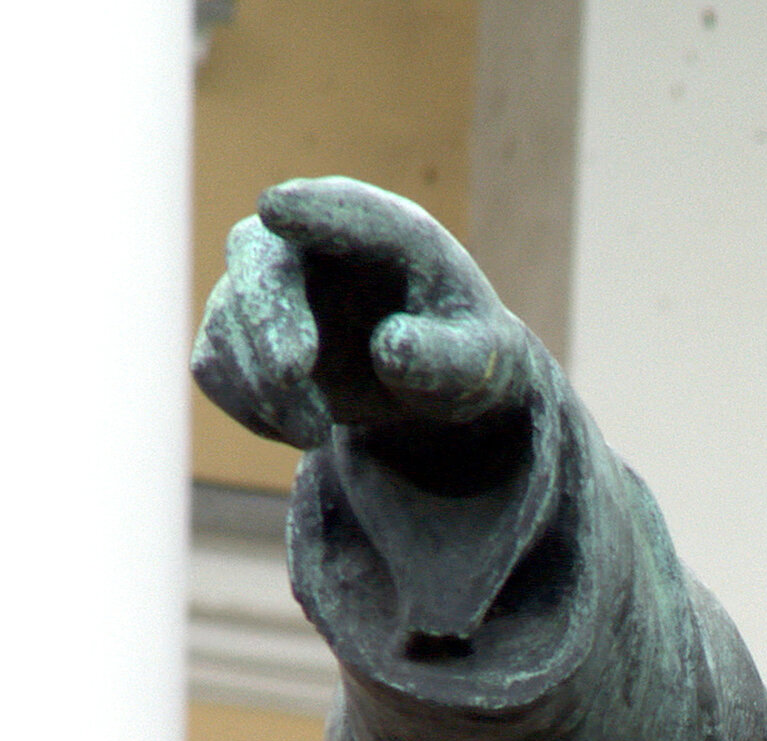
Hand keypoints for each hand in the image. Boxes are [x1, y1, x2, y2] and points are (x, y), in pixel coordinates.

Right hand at [191, 176, 531, 455]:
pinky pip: (215, 365)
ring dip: (265, 385)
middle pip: (259, 257)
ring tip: (316, 432)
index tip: (275, 210)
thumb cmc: (461, 354)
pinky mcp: (238, 329)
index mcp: (386, 230)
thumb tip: (389, 347)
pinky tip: (302, 428)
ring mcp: (267, 281)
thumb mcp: (478, 363)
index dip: (311, 210)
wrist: (430, 380)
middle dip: (268, 316)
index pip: (343, 208)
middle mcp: (314, 241)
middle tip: (291, 374)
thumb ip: (446, 356)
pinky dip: (250, 405)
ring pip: (228, 321)